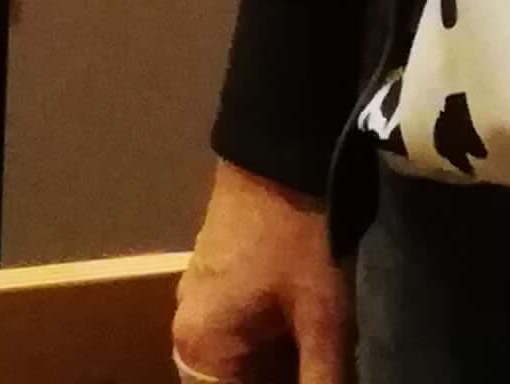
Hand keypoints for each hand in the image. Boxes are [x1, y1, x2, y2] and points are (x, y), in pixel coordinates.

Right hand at [173, 158, 347, 380]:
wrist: (281, 149)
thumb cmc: (299, 239)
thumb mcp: (322, 319)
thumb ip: (322, 380)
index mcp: (200, 347)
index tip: (312, 383)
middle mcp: (187, 327)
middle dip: (275, 381)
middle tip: (320, 372)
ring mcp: (199, 296)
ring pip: (235, 361)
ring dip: (273, 368)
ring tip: (316, 360)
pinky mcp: (216, 274)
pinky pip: (238, 332)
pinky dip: (270, 345)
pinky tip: (307, 339)